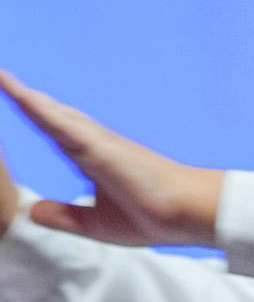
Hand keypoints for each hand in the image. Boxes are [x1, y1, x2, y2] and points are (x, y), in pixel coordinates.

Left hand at [0, 70, 224, 246]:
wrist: (187, 213)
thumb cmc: (152, 216)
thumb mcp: (94, 224)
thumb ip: (62, 216)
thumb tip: (30, 212)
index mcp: (91, 158)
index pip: (53, 130)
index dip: (32, 113)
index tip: (10, 94)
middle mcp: (93, 144)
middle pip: (50, 115)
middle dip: (23, 97)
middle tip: (0, 77)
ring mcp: (98, 144)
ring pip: (54, 115)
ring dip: (26, 97)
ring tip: (2, 78)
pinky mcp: (103, 150)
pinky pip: (66, 127)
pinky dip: (43, 112)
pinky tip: (23, 98)